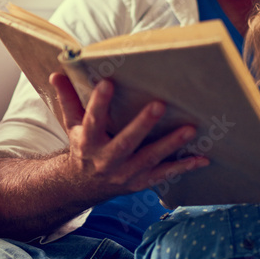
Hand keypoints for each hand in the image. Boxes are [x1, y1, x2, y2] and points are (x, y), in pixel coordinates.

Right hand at [50, 73, 207, 199]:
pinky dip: (184, 167)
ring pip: (150, 158)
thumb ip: (68, 99)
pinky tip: (203, 158)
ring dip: (171, 144)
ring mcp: (126, 173)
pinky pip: (165, 174)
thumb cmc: (83, 145)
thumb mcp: (72, 125)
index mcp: (88, 142)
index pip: (92, 120)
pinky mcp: (141, 182)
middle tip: (159, 104)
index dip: (99, 102)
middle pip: (126, 142)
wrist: (84, 185)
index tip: (107, 82)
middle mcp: (107, 160)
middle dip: (142, 124)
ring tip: (191, 129)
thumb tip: (57, 73)